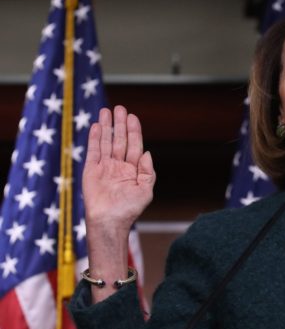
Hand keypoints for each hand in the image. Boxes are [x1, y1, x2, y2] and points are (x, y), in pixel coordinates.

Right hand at [83, 105, 154, 232]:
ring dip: (106, 126)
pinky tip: (96, 126)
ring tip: (106, 110)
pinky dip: (94, 138)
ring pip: (106, 142)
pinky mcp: (92, 170)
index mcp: (134, 170)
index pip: (134, 145)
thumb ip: (148, 171)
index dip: (134, 131)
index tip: (133, 117)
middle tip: (120, 108)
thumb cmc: (129, 209)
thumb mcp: (146, 190)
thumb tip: (147, 152)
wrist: (109, 221)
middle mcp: (119, 166)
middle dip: (120, 124)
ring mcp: (105, 167)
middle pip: (120, 140)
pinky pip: (93, 151)